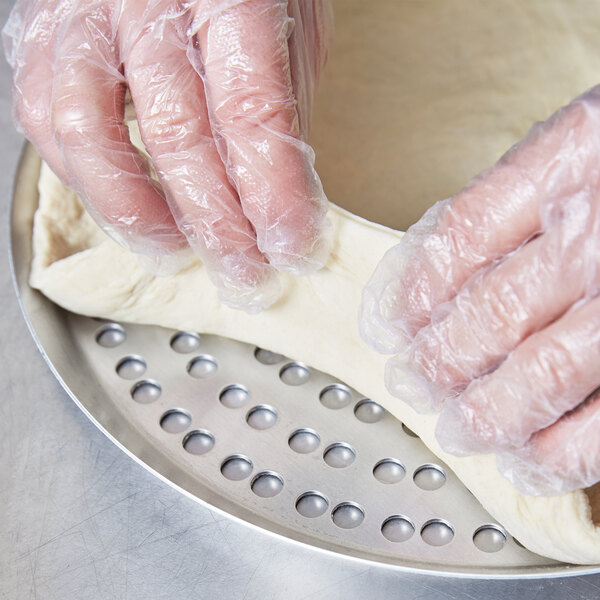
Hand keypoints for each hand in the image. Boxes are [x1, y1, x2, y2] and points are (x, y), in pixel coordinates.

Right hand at [4, 0, 332, 310]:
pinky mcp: (42, 35)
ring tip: (174, 253)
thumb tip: (277, 203)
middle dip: (215, 224)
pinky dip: (86, 178)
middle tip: (243, 272)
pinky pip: (45, 118)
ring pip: (89, 134)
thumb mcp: (291, 30)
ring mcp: (84, 15)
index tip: (291, 245)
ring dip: (137, 214)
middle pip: (176, 135)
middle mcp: (147, 0)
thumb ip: (281, 111)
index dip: (273, 193)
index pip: (252, 111)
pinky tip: (127, 207)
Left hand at [359, 86, 599, 495]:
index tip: (388, 324)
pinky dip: (563, 451)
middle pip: (493, 310)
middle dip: (442, 360)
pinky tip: (527, 462)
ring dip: (488, 412)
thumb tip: (435, 268)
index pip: (461, 236)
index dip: (414, 289)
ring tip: (455, 429)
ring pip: (544, 372)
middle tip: (412, 382)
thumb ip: (520, 196)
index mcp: (575, 155)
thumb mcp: (588, 137)